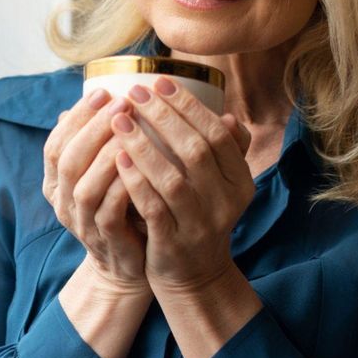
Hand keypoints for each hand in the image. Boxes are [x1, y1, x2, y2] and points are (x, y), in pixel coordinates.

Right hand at [42, 87, 148, 294]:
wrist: (130, 262)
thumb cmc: (122, 204)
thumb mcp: (107, 170)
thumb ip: (103, 140)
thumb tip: (108, 91)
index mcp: (57, 181)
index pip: (55, 143)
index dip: (77, 117)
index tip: (103, 92)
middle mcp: (62, 202)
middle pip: (67, 160)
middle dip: (93, 128)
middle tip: (123, 103)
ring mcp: (82, 224)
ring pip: (84, 186)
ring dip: (108, 155)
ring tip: (133, 129)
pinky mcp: (106, 240)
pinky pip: (109, 212)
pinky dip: (123, 186)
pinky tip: (141, 165)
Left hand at [109, 76, 254, 293]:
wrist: (194, 275)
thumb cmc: (199, 215)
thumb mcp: (220, 185)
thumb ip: (225, 151)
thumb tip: (227, 114)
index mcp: (240, 181)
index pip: (218, 134)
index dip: (189, 106)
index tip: (160, 82)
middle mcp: (225, 202)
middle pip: (196, 150)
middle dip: (163, 117)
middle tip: (135, 94)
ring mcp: (200, 225)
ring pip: (172, 178)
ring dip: (144, 145)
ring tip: (119, 120)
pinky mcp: (174, 243)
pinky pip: (153, 207)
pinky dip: (136, 181)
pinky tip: (118, 158)